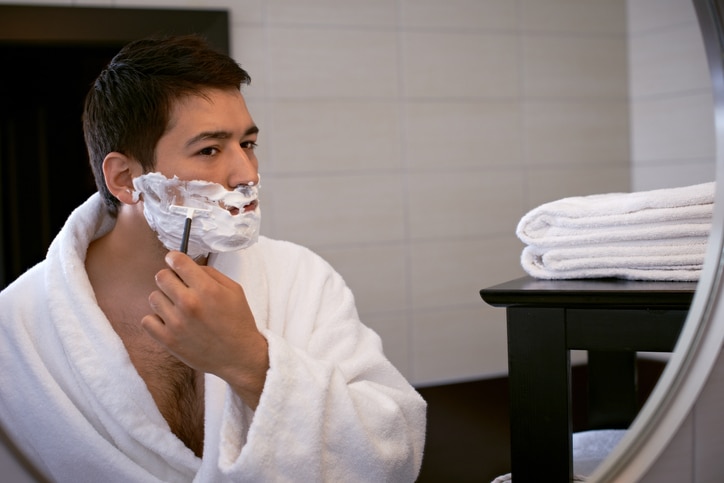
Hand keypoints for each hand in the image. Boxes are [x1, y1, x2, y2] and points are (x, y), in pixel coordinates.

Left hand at [142, 250, 268, 407]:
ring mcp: (176, 323)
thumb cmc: (238, 321)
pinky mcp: (168, 340)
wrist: (239, 356)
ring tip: (178, 307)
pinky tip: (170, 321)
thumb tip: (188, 265)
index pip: (177, 261)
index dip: (175, 258)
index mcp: (207, 289)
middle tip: (180, 287)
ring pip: (153, 297)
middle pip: (161, 276)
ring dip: (164, 299)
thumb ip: (210, 273)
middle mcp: (189, 304)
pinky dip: (156, 319)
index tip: (176, 262)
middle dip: (170, 278)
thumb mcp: (234, 290)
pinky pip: (147, 320)